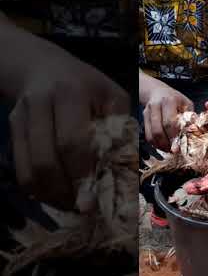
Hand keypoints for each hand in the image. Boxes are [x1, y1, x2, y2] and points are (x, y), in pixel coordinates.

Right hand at [9, 49, 129, 211]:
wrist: (43, 67)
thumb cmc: (89, 86)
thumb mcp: (113, 98)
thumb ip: (121, 130)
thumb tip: (127, 174)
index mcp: (72, 94)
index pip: (73, 141)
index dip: (83, 174)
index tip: (93, 201)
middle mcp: (41, 105)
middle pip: (46, 160)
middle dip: (66, 191)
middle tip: (85, 209)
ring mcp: (22, 117)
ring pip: (30, 169)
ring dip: (52, 195)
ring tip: (73, 205)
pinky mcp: (12, 129)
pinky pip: (20, 169)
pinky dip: (38, 189)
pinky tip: (57, 195)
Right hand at [142, 83, 192, 150]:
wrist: (158, 91)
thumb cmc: (176, 99)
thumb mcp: (186, 104)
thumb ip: (190, 118)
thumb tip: (195, 132)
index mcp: (170, 101)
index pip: (170, 122)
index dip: (174, 136)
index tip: (179, 147)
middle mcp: (157, 105)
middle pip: (158, 130)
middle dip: (167, 143)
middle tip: (174, 151)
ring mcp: (148, 111)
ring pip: (151, 134)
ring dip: (160, 145)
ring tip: (169, 150)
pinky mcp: (143, 117)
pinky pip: (147, 134)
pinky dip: (155, 143)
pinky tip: (163, 146)